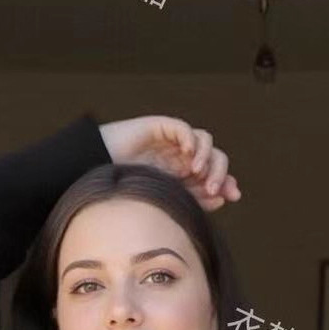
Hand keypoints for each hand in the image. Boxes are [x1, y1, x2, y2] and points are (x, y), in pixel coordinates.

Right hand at [97, 115, 241, 209]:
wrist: (96, 174)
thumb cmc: (125, 191)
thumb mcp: (164, 200)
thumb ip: (190, 200)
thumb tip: (222, 198)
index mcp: (184, 175)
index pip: (214, 175)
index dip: (226, 183)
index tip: (231, 197)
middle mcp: (182, 157)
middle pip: (215, 157)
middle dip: (220, 172)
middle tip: (215, 188)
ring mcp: (173, 142)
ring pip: (204, 141)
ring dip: (207, 158)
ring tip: (198, 173)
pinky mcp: (161, 128)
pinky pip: (184, 129)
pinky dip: (190, 140)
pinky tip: (187, 156)